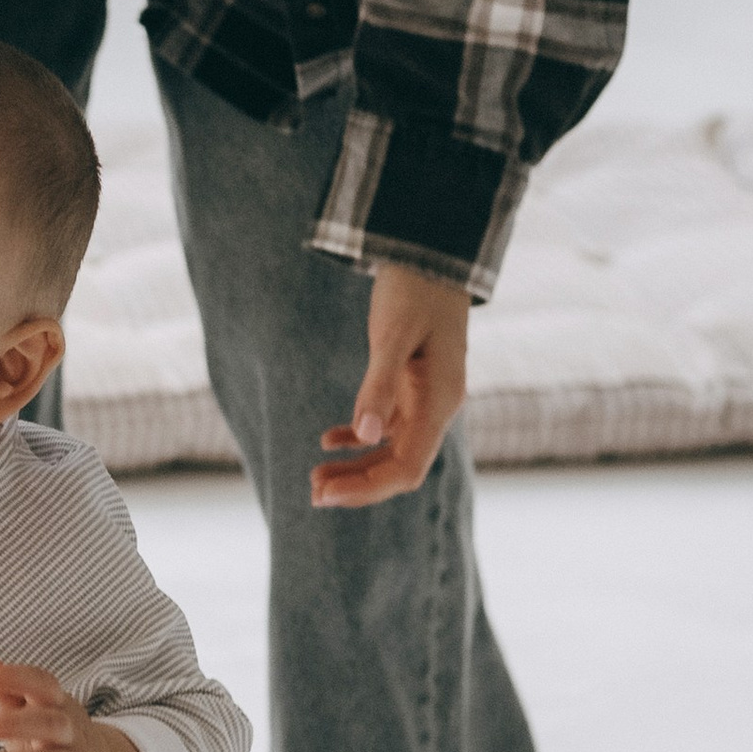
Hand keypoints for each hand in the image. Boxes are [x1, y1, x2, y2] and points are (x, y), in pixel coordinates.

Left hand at [311, 264, 470, 506]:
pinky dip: (358, 438)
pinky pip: (387, 426)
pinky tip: (328, 441)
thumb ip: (378, 385)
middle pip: (399, 467)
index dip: (368, 488)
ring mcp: (426, 398)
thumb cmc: (413, 291)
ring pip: (392, 450)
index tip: (327, 495)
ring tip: (315, 477)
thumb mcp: (391, 335)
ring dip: (356, 467)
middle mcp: (437, 406)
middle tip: (313, 493)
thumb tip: (363, 436)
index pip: (407, 468)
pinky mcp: (411, 387)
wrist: (430, 256)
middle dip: (358, 485)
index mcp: (440, 400)